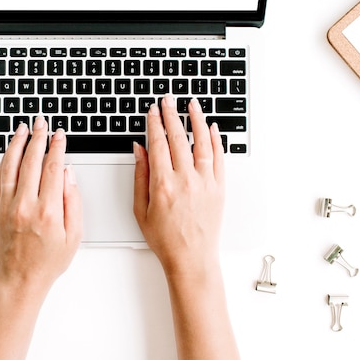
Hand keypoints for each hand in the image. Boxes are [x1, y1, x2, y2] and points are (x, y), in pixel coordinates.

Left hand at [0, 117, 82, 294]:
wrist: (20, 279)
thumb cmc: (48, 261)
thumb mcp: (75, 235)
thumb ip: (73, 201)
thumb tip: (68, 174)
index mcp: (48, 211)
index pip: (52, 169)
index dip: (57, 147)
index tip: (59, 135)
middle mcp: (25, 206)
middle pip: (31, 161)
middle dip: (37, 138)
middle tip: (41, 122)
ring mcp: (7, 207)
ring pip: (11, 166)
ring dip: (17, 144)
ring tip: (23, 128)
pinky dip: (4, 161)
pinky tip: (10, 151)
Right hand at [133, 94, 224, 279]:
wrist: (192, 259)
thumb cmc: (165, 239)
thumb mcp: (141, 209)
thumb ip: (140, 176)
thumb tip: (139, 150)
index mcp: (163, 185)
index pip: (158, 144)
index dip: (154, 124)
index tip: (152, 111)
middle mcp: (186, 180)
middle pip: (178, 138)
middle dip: (172, 115)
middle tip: (168, 100)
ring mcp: (205, 183)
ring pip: (201, 143)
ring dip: (196, 120)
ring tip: (192, 105)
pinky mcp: (219, 188)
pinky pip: (218, 158)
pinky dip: (215, 141)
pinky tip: (211, 128)